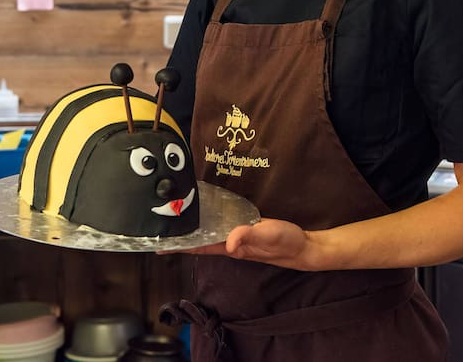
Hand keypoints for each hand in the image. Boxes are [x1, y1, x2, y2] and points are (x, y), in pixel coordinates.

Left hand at [169, 218, 318, 269]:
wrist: (304, 247)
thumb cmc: (286, 243)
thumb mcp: (269, 235)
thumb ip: (249, 236)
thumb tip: (229, 241)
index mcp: (233, 247)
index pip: (200, 246)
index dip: (180, 247)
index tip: (158, 246)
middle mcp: (232, 244)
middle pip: (201, 241)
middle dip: (182, 237)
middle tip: (162, 228)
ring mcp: (239, 238)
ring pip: (210, 234)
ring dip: (194, 230)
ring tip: (178, 221)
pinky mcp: (247, 230)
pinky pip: (223, 226)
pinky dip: (212, 221)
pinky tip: (209, 214)